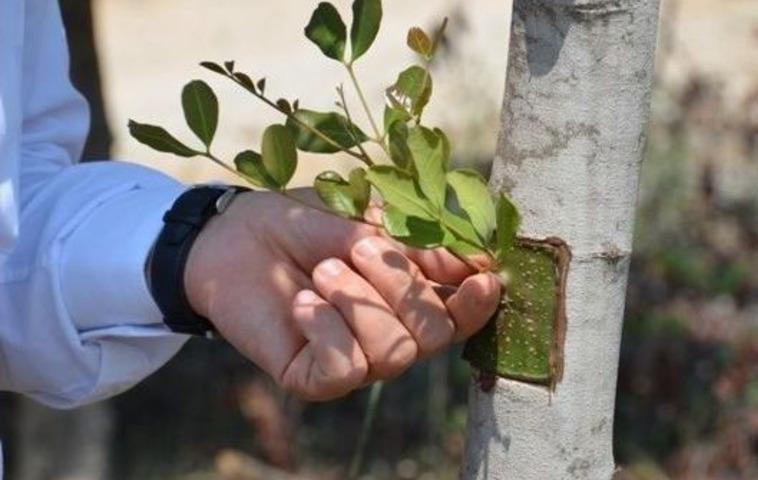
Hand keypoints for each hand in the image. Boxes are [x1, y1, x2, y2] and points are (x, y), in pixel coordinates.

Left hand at [183, 188, 500, 399]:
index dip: (477, 303)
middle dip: (405, 287)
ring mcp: (355, 359)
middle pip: (435, 336)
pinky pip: (346, 368)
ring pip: (395, 355)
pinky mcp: (314, 377)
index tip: (483, 278)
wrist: (236, 235)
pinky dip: (328, 328)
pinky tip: (303, 302)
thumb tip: (480, 262)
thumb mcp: (371, 221)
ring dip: (361, 303)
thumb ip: (422, 245)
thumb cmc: (308, 224)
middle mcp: (391, 334)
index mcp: (411, 298)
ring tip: (324, 271)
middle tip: (362, 249)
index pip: (460, 315)